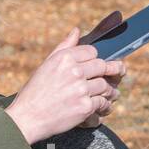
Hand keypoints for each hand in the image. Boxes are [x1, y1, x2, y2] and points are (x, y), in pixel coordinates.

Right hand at [4, 23, 124, 144]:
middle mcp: (74, 71)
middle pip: (103, 67)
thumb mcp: (46, 65)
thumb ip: (64, 47)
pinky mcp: (85, 107)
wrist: (27, 118)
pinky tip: (104, 108)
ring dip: (111, 91)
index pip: (92, 52)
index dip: (96, 58)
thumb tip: (76, 30)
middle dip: (112, 70)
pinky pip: (102, 103)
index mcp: (64, 58)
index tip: (99, 64)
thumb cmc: (34, 92)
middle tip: (120, 73)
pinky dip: (105, 107)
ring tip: (113, 93)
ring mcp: (81, 89)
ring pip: (105, 86)